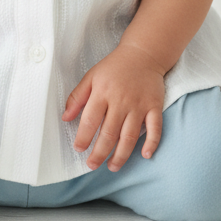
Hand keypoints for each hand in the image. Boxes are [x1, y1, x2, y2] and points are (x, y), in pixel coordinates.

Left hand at [62, 43, 165, 170]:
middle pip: (109, 133)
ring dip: (121, 155)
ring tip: (112, 166)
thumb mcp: (91, 76)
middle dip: (99, 153)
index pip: (90, 120)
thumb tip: (65, 117)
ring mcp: (139, 105)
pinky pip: (155, 128)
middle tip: (92, 165)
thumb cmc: (114, 67)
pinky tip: (145, 155)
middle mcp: (121, 100)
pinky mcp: (154, 106)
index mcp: (102, 92)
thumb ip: (77, 97)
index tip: (78, 149)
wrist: (143, 54)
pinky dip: (151, 143)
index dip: (83, 137)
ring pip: (129, 136)